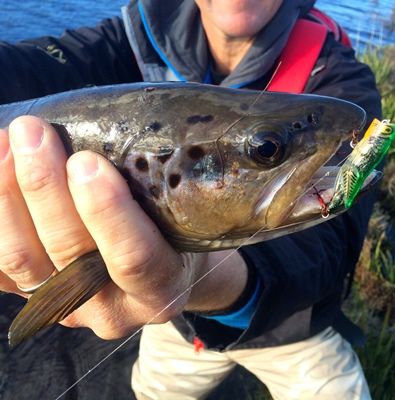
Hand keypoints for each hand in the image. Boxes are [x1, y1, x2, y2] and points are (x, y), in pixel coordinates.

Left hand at [0, 116, 246, 339]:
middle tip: (33, 132)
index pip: (134, 258)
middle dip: (44, 187)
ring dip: (6, 196)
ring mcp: (67, 308)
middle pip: (67, 251)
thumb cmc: (176, 236)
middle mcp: (112, 309)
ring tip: (6, 140)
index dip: (107, 213)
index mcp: (160, 290)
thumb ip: (159, 196)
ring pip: (20, 260)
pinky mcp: (32, 299)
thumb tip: (121, 135)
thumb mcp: (186, 222)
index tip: (87, 162)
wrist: (159, 274)